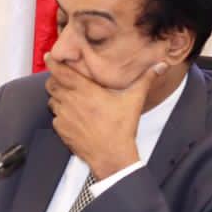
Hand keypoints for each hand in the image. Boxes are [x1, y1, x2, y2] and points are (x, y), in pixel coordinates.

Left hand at [45, 54, 165, 179]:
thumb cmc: (121, 128)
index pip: (60, 71)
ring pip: (52, 100)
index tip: (50, 55)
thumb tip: (160, 66)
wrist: (111, 156)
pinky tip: (74, 116)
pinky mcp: (60, 129)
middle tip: (64, 79)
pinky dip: (61, 114)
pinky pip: (55, 117)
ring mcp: (63, 116)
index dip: (53, 61)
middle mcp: (69, 101)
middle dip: (55, 79)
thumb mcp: (134, 100)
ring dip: (58, 97)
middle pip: (51, 83)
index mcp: (84, 90)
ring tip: (72, 98)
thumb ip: (145, 80)